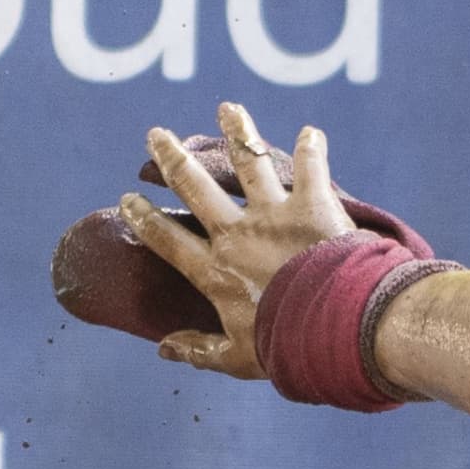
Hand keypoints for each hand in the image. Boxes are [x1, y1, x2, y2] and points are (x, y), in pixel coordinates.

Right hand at [116, 101, 347, 378]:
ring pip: (248, 163)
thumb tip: (163, 349)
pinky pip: (311, 169)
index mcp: (215, 271)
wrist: (340, 328)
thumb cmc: (288, 348)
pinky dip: (312, 149)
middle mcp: (237, 234)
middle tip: (157, 135)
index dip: (144, 218)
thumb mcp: (238, 359)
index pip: (168, 239)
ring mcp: (274, 215)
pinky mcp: (314, 206)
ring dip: (237, 133)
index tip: (129, 199)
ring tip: (227, 109)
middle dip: (172, 158)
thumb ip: (200, 350)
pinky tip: (310, 132)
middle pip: (195, 187)